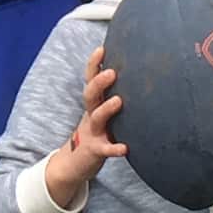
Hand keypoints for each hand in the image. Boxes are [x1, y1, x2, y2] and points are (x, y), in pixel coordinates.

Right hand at [45, 47, 126, 206]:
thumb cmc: (96, 133)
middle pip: (90, 94)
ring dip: (106, 109)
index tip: (101, 49)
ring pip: (97, 118)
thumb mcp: (101, 113)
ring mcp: (92, 132)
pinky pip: (105, 149)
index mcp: (93, 104)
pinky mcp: (95, 151)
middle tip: (112, 72)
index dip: (94, 65)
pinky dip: (114, 148)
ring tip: (118, 101)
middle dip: (99, 82)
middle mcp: (91, 115)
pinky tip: (124, 148)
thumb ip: (112, 97)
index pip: (91, 80)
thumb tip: (138, 76)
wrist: (74, 163)